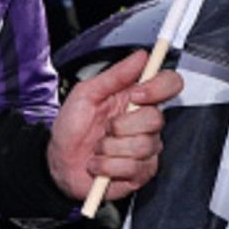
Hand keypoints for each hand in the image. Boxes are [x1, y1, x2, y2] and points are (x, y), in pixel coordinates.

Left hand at [46, 49, 183, 200]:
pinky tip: (99, 164)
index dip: (158, 88)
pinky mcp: (141, 172)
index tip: (135, 94)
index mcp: (136, 99)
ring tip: (98, 149)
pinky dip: (108, 166)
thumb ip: (115, 74)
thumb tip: (141, 56)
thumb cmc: (71, 128)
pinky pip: (134, 167)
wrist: (59, 163)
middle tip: (105, 128)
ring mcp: (147, 148)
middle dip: (122, 125)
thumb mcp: (86, 93)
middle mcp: (145, 122)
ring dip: (111, 148)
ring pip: (144, 145)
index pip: (169, 84)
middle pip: (156, 119)